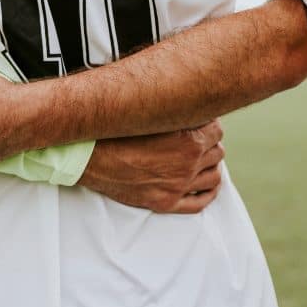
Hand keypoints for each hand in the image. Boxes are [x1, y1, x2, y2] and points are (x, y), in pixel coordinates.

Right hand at [77, 121, 225, 213]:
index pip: (217, 130)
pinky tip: (205, 185)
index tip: (200, 122)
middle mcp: (188, 164)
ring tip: (202, 159)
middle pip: (217, 152)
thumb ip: (174, 112)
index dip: (209, 124)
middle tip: (198, 138)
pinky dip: (208, 193)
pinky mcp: (166, 202)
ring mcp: (178, 186)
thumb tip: (190, 104)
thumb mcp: (149, 115)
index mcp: (188, 140)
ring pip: (213, 176)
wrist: (88, 158)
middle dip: (209, 144)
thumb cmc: (115, 131)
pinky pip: (200, 203)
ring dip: (210, 166)